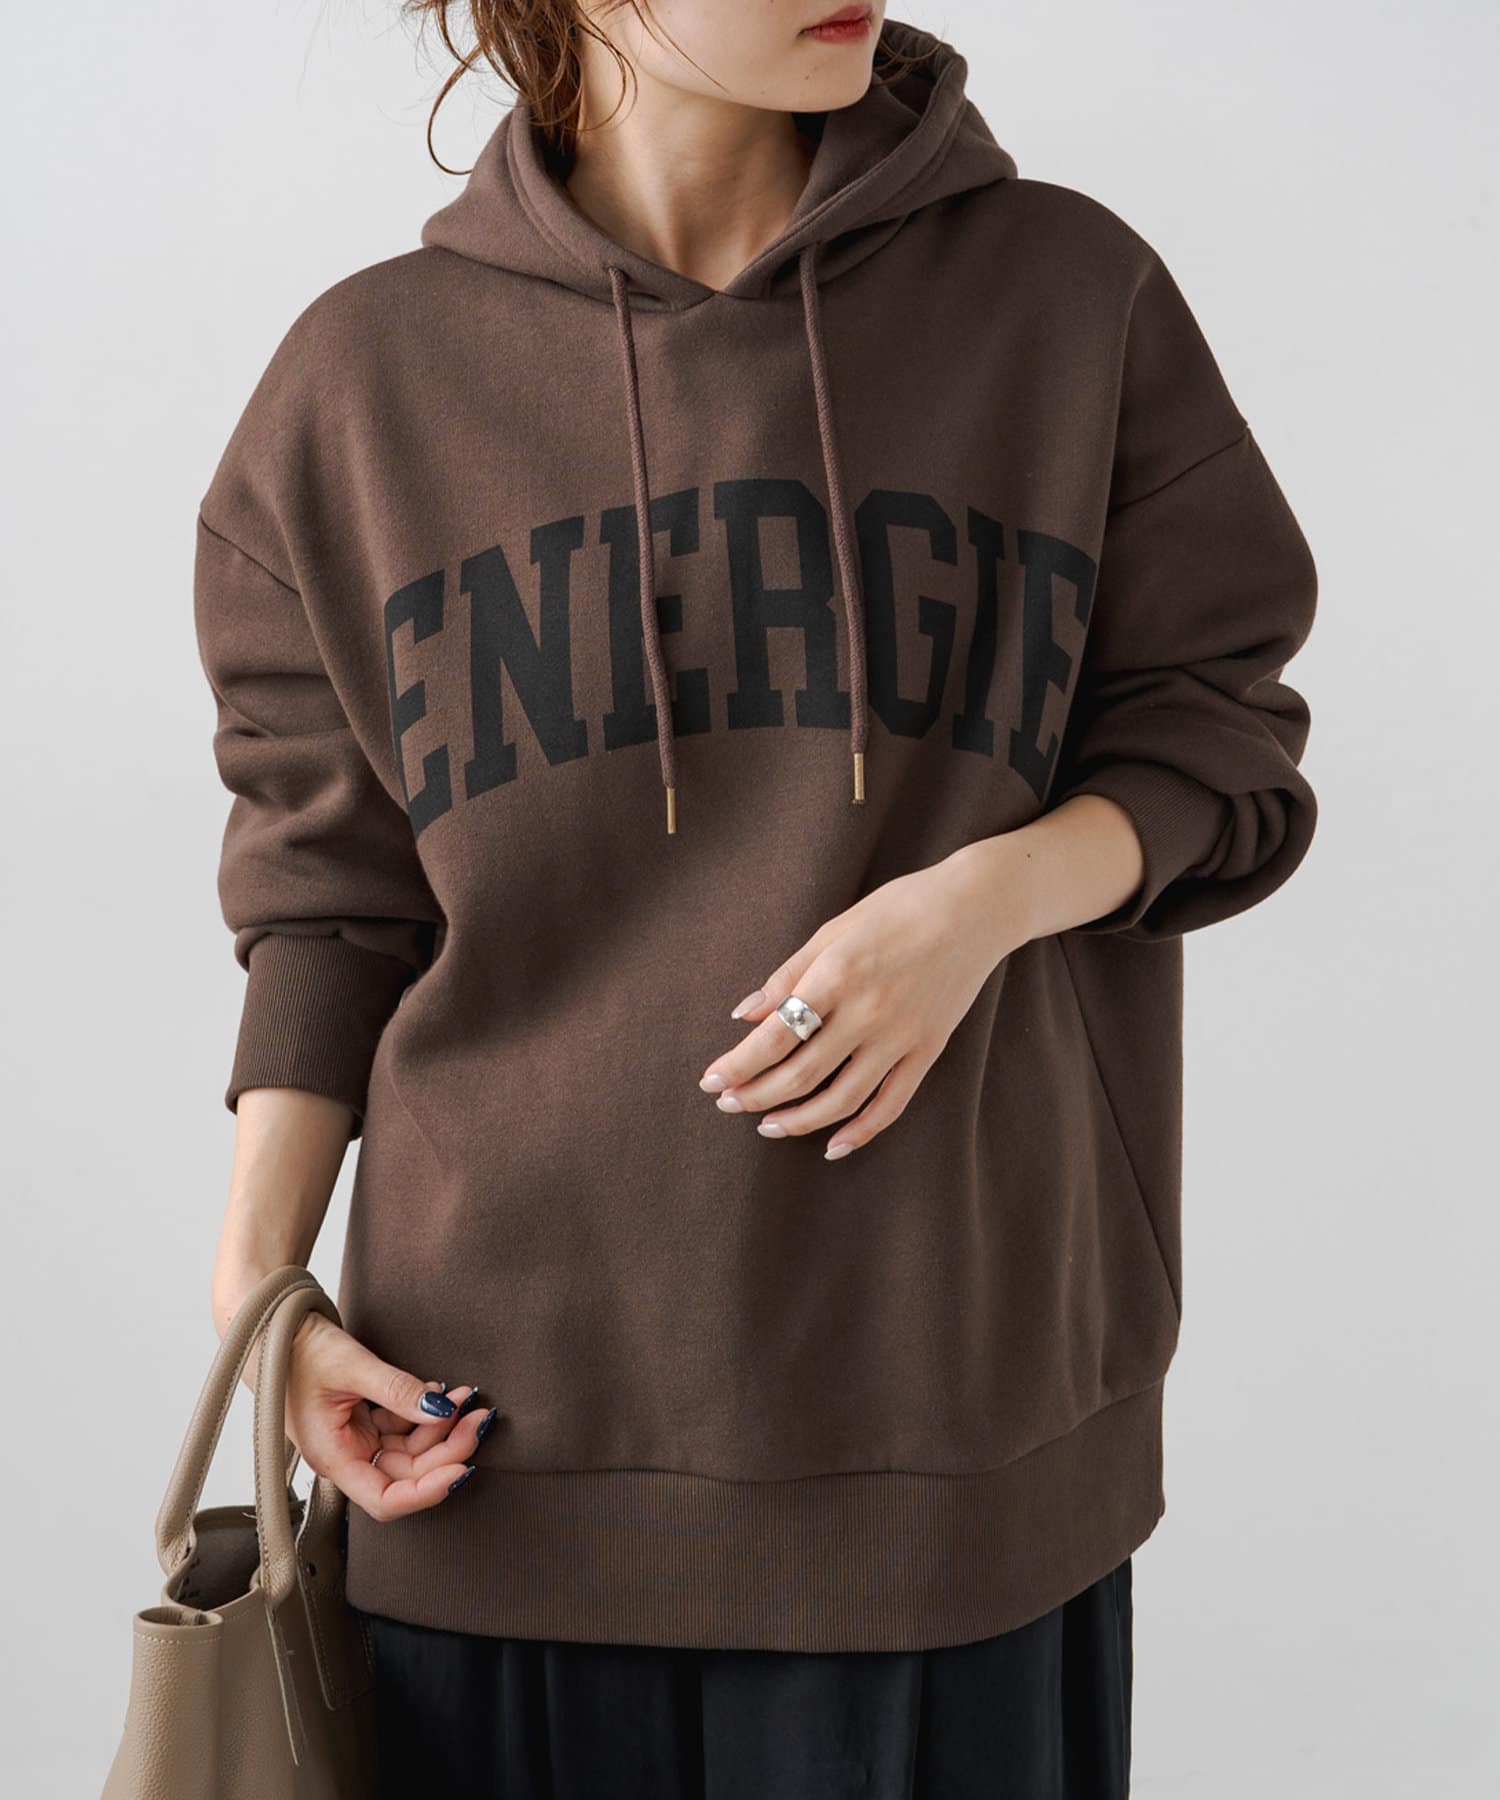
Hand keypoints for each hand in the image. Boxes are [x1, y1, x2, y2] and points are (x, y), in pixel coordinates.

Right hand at [268, 1312, 493, 1521]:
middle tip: (479, 1419)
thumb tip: (442, 1408)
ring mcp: (354, 1438)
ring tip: (468, 1398)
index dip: (428, 1491)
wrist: (272, 1324)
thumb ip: (398, 1390)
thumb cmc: (295, 1348)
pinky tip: (445, 1391)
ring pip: (410, 1449)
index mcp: (333, 1457)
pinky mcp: (362, 1419)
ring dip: (441, 1427)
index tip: (463, 1468)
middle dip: (447, 1449)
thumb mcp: (352, 1366)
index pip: (386, 1498)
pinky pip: (402, 1426)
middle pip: (407, 1473)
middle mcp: (345, 1455)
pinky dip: (425, 1410)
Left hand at [698, 840, 1032, 1158]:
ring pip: (842, 1098)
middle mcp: (867, 1011)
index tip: (711, 1082)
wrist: (974, 908)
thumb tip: (746, 1014)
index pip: (776, 1035)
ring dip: (799, 1120)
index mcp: (837, 975)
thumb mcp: (834, 929)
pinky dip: (861, 1132)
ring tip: (768, 1127)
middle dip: (757, 1096)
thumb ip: (789, 975)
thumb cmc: (897, 909)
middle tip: (728, 1105)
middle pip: (801, 1073)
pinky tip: (833, 1146)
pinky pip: (891, 1103)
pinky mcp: (928, 1050)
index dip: (739, 1064)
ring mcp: (901, 1036)